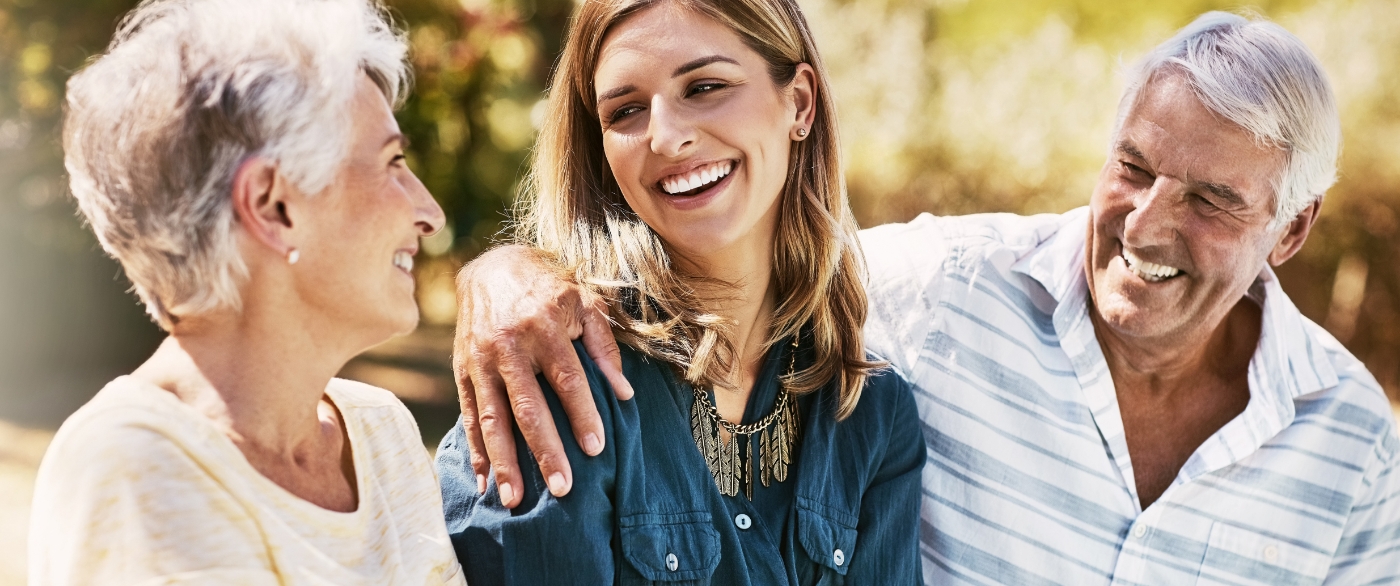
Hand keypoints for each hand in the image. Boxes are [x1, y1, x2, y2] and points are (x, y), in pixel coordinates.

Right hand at [453, 245, 634, 507]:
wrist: (491, 267)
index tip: (596, 449)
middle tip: (561, 489)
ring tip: (515, 501)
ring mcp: (481, 361)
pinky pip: (470, 416)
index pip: (566, 378)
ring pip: (493, 419)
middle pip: (527, 407)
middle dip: (544, 451)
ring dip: (504, 463)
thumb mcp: (584, 302)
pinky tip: (485, 482)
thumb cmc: (549, 288)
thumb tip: (624, 393)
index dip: (581, 414)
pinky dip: (476, 452)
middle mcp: (509, 346)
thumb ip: (605, 346)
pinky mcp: (462, 371)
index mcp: (545, 326)